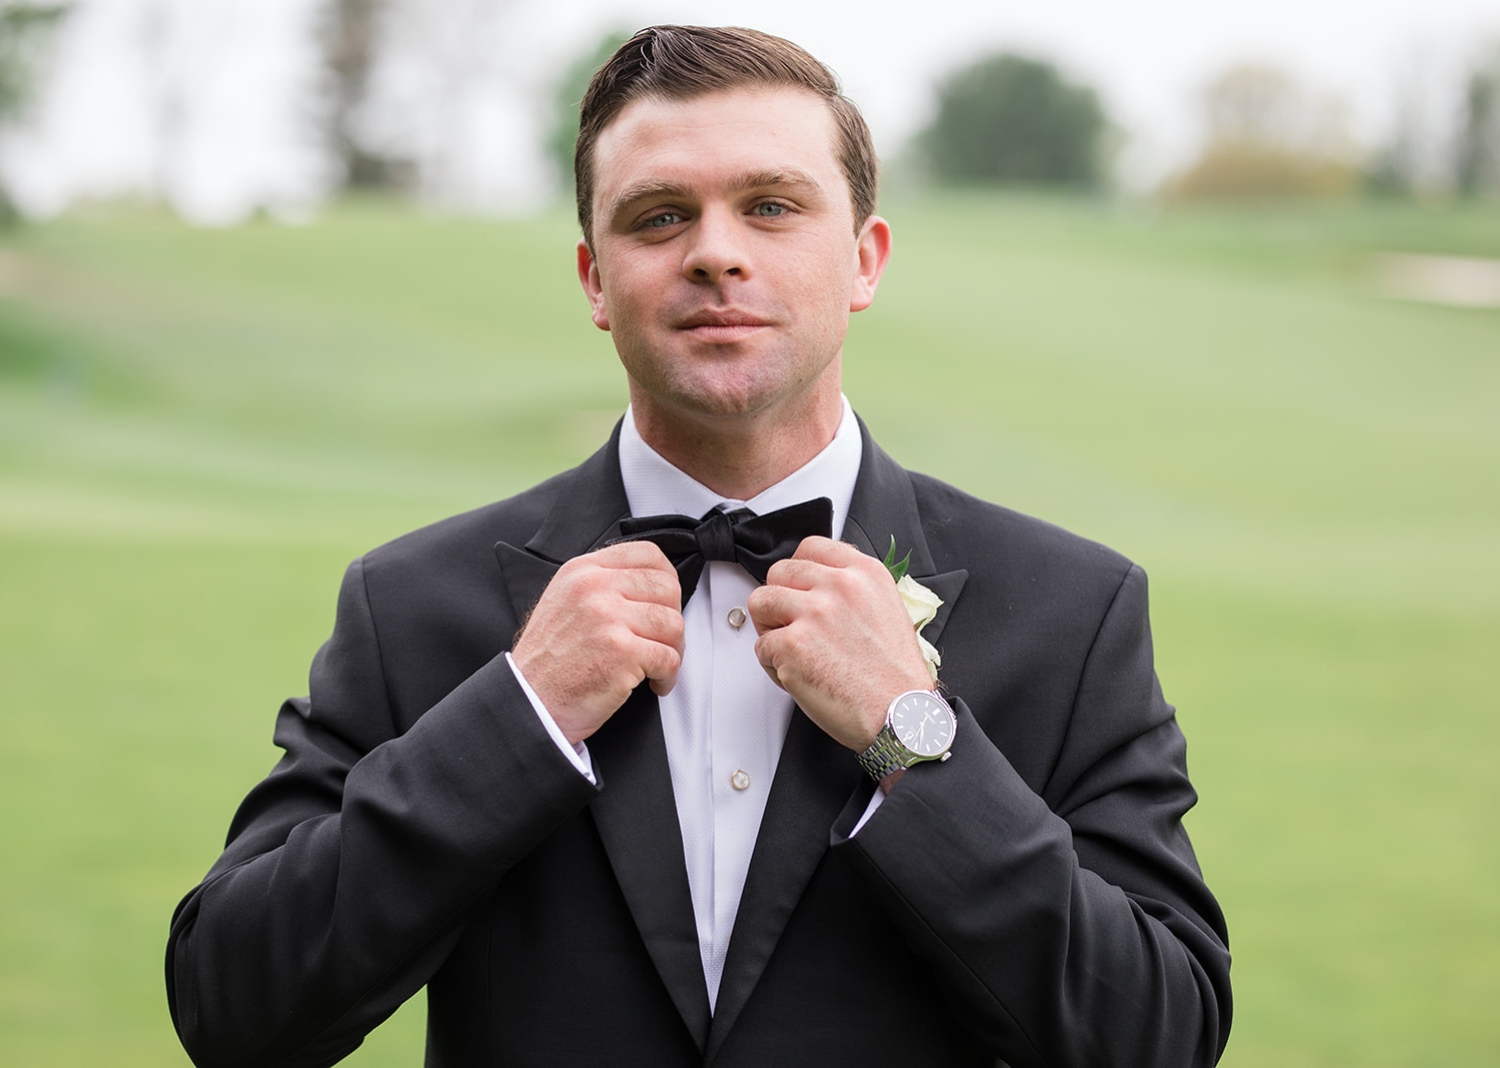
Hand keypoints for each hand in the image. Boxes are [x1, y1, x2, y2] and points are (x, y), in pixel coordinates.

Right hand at [512, 542, 683, 744]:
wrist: (528, 701)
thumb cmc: (549, 660)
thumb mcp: (565, 601)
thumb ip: (602, 584)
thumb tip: (650, 584)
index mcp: (583, 571)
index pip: (647, 553)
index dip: (667, 578)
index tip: (667, 600)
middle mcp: (594, 588)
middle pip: (667, 588)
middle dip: (673, 618)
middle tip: (663, 641)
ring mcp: (608, 619)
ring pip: (673, 624)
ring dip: (674, 650)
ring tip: (658, 665)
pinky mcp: (621, 652)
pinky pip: (669, 659)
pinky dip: (668, 676)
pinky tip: (654, 683)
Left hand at [747, 537, 933, 752]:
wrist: (901, 715)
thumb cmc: (894, 674)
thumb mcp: (886, 608)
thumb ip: (851, 588)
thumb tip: (815, 584)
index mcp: (864, 573)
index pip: (811, 547)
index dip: (798, 571)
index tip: (799, 589)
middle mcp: (839, 587)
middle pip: (779, 572)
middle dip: (779, 599)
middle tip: (792, 625)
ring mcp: (813, 614)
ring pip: (760, 601)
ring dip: (768, 626)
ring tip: (789, 647)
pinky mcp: (793, 646)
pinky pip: (761, 646)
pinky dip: (772, 664)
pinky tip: (797, 674)